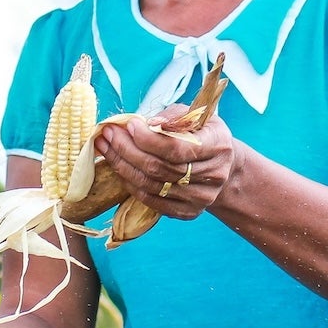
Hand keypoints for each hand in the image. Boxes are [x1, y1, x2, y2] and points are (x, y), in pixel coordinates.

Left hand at [95, 105, 234, 220]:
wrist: (222, 166)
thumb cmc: (202, 134)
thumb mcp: (195, 116)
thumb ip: (173, 116)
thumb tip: (149, 123)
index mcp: (218, 146)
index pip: (177, 148)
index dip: (148, 139)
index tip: (129, 125)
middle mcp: (214, 175)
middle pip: (160, 168)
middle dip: (127, 150)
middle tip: (108, 135)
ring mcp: (201, 198)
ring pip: (152, 186)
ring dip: (123, 166)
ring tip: (106, 148)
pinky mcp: (188, 212)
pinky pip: (152, 201)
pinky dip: (131, 185)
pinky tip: (120, 168)